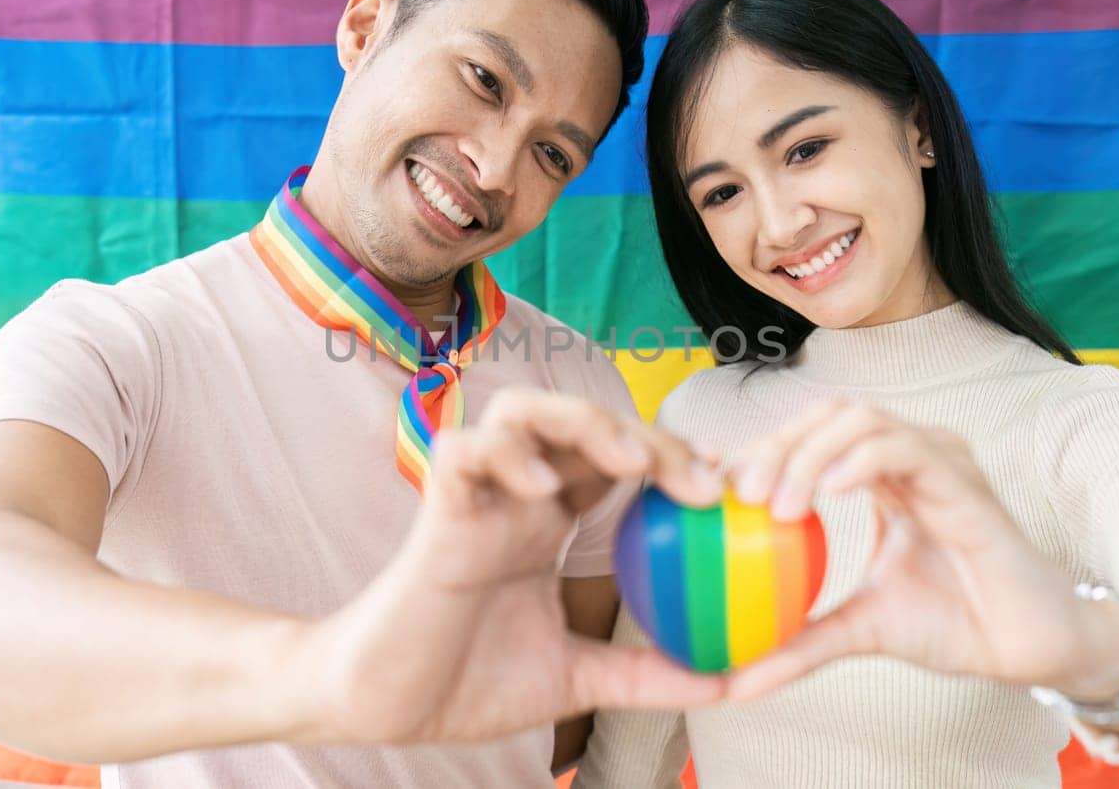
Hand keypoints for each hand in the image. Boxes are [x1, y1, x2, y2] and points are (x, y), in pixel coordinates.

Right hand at [298, 387, 725, 744]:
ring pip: (522, 410)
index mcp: (549, 521)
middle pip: (585, 422)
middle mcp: (515, 495)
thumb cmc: (468, 683)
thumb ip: (649, 673)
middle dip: (647, 435)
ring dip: (580, 421)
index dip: (673, 460)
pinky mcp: (434, 512)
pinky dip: (500, 455)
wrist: (387, 709)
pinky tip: (540, 488)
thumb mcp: (579, 678)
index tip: (725, 494)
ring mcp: (475, 496)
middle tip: (700, 484)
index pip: (620, 461)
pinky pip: (460, 453)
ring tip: (628, 462)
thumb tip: (731, 681)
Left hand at [717, 400, 1118, 706]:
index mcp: (882, 475)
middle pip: (827, 415)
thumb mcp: (860, 628)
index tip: (715, 489)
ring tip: (777, 504)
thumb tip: (734, 684)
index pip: (810, 438)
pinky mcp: (965, 480)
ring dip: (809, 453)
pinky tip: (828, 494)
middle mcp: (909, 455)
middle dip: (775, 443)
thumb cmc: (954, 623)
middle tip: (737, 492)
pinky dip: (860, 462)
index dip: (761, 450)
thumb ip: (801, 642)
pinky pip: (905, 448)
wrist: (1029, 647)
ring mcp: (939, 459)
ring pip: (861, 420)